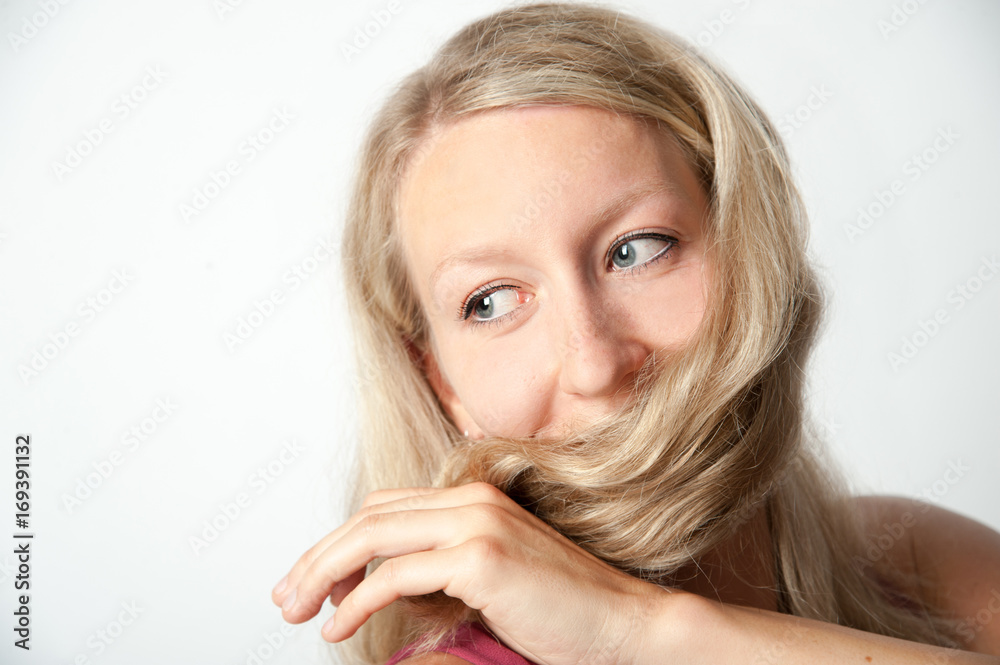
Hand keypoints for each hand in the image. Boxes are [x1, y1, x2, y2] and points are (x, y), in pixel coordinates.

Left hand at [270, 481, 670, 664]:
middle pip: (368, 518)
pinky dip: (357, 602)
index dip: (341, 542)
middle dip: (318, 557)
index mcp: (475, 498)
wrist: (623, 625)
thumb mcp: (490, 582)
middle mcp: (472, 500)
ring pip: (371, 538)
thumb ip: (440, 571)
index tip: (313, 580)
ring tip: (298, 609)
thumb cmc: (562, 612)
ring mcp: (477, 525)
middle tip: (286, 595)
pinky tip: (338, 625)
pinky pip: (394, 577)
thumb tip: (382, 589)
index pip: (386, 508)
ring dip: (323, 574)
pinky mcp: (480, 558)